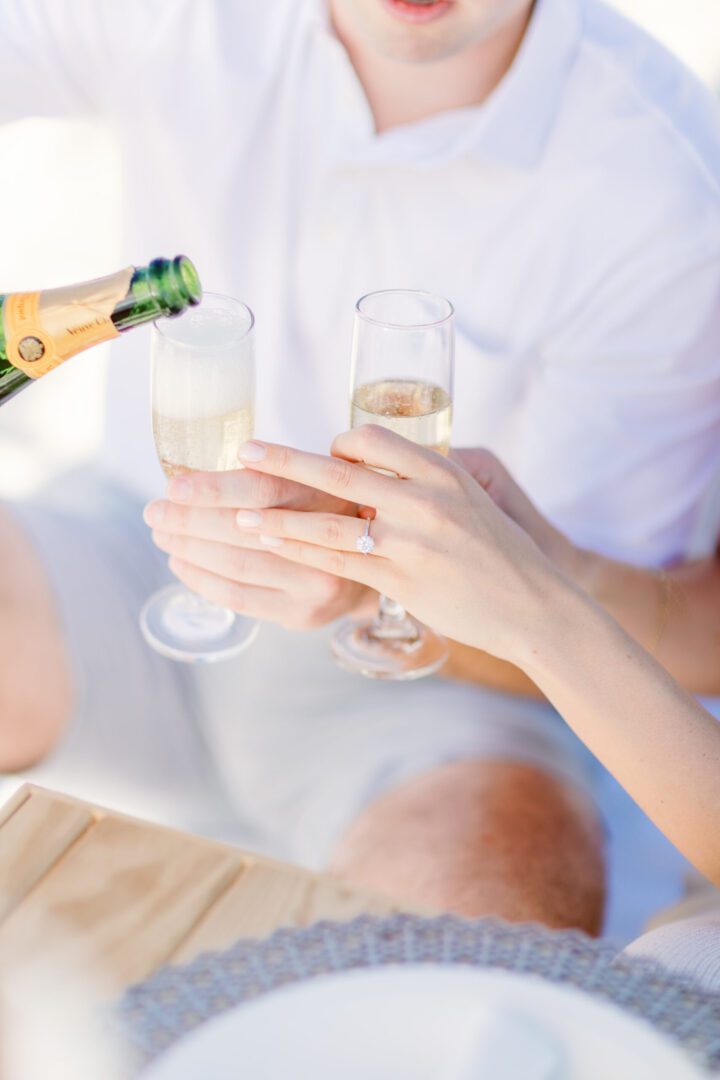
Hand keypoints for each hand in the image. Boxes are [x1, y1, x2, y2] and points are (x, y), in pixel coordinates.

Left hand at [144, 467, 369, 629]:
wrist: (378, 565)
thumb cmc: (331, 512)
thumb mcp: (315, 482)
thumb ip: (269, 476)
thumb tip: (190, 479)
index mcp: (329, 496)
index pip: (263, 489)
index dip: (214, 487)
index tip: (173, 486)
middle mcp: (327, 542)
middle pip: (242, 531)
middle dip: (188, 520)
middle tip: (155, 511)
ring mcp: (316, 584)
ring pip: (236, 566)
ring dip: (189, 549)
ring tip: (162, 535)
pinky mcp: (302, 614)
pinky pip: (239, 598)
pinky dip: (202, 580)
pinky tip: (181, 564)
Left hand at [223, 427, 570, 662]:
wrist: (535, 605)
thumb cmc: (500, 554)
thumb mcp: (470, 501)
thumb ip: (422, 488)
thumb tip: (369, 488)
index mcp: (442, 471)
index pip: (372, 438)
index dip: (337, 443)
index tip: (321, 454)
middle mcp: (424, 500)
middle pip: (339, 473)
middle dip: (284, 463)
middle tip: (244, 453)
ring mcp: (412, 542)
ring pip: (330, 524)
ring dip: (279, 518)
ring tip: (239, 515)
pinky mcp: (403, 581)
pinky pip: (340, 564)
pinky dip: (301, 554)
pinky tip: (274, 548)